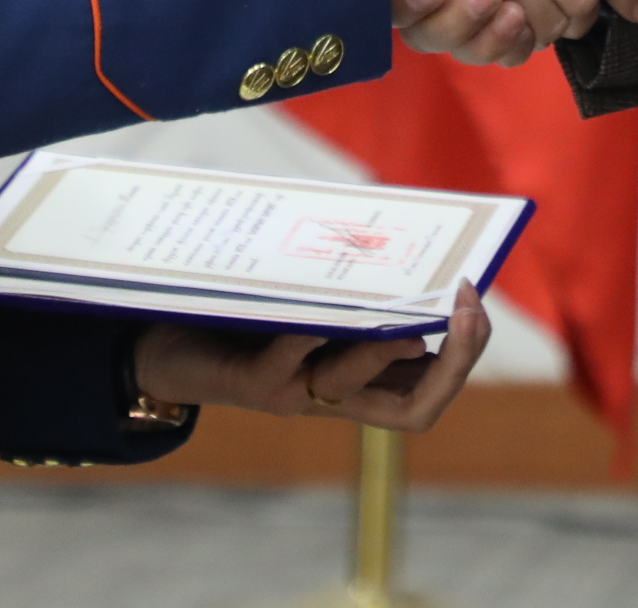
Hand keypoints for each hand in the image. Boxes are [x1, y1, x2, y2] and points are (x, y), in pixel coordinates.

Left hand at [132, 280, 490, 430]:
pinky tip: (317, 311)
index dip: (464, 354)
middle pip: (417, 408)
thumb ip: (349, 280)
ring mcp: (295, 394)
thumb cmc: (243, 312)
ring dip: (381, 350)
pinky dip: (305, 339)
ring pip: (354, 387)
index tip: (475, 297)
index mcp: (360, 378)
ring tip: (405, 316)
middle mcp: (335, 396)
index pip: (431, 389)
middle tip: (465, 307)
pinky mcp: (251, 386)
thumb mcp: (307, 296)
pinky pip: (286, 367)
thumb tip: (397, 228)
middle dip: (454, 362)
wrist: (162, 347)